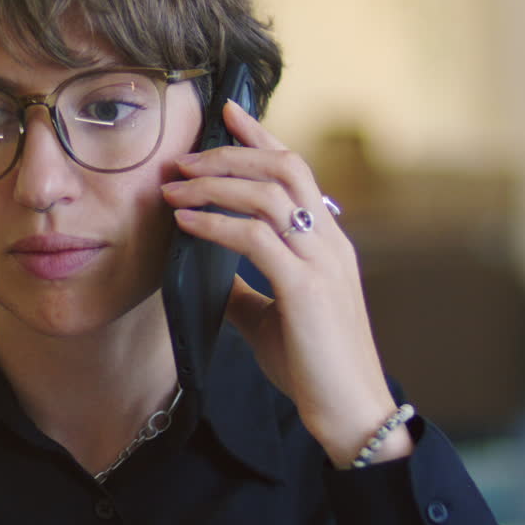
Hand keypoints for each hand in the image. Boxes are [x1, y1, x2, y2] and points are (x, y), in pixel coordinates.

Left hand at [161, 101, 411, 468]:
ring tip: (174, 187)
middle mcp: (331, 242)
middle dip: (231, 153)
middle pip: (284, 168)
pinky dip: (216, 224)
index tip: (229, 112)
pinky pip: (256, 238)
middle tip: (185, 156)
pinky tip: (186, 223)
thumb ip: (244, 289)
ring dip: (215, 184)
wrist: (349, 413)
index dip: (263, 137)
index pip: (297, 171)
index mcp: (328, 242)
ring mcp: (322, 262)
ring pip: (270, 194)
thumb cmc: (313, 367)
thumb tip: (206, 275)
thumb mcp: (270, 318)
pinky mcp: (306, 288)